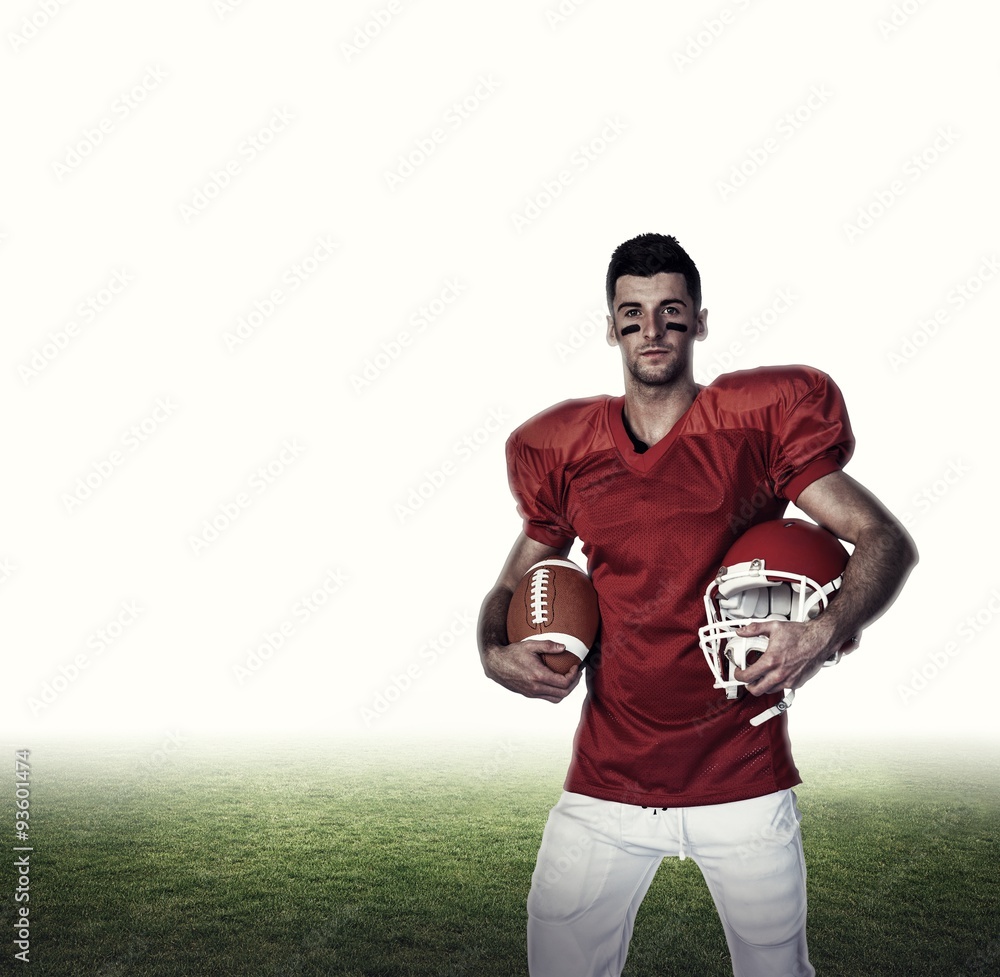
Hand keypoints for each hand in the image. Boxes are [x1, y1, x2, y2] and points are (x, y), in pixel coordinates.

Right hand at [480, 639, 581, 702]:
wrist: (495, 664)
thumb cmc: (512, 653)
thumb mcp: (530, 645)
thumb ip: (548, 645)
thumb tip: (564, 647)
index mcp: (538, 676)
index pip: (564, 683)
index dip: (574, 676)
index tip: (576, 666)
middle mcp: (536, 688)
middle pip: (563, 693)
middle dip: (573, 684)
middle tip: (576, 673)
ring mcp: (532, 693)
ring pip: (556, 699)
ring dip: (565, 690)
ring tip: (569, 679)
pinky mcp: (529, 694)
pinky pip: (547, 697)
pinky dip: (556, 692)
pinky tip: (556, 681)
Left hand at [732, 620, 860, 696]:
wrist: (820, 639)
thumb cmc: (801, 634)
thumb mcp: (773, 626)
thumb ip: (754, 629)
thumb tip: (742, 631)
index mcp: (771, 661)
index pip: (747, 677)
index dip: (738, 675)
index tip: (738, 672)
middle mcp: (780, 674)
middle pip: (756, 690)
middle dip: (748, 685)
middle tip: (748, 677)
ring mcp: (789, 680)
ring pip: (769, 691)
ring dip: (762, 685)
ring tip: (761, 675)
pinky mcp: (797, 683)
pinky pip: (782, 688)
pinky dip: (776, 683)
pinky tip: (776, 673)